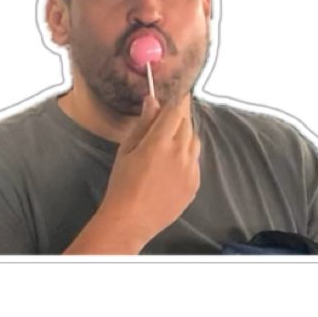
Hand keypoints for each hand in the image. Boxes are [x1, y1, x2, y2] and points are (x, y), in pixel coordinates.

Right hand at [98, 95, 200, 243]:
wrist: (130, 220)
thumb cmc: (122, 183)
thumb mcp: (127, 149)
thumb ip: (143, 123)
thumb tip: (152, 100)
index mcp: (160, 142)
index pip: (175, 110)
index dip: (174, 102)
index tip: (173, 97)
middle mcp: (180, 153)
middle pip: (186, 123)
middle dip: (176, 119)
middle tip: (163, 125)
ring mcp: (190, 169)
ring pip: (194, 141)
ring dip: (184, 136)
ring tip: (166, 147)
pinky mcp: (195, 183)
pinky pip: (195, 160)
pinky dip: (187, 156)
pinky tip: (171, 166)